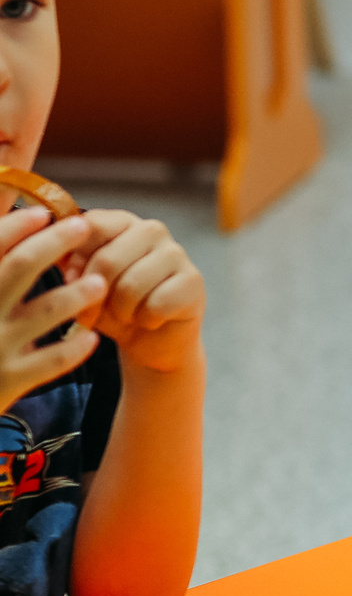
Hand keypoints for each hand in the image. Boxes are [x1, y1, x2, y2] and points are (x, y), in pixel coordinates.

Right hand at [0, 207, 102, 417]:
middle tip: (83, 226)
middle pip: (18, 268)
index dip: (15, 227)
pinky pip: (51, 361)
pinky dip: (74, 346)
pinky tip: (92, 337)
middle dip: (53, 244)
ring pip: (42, 312)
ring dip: (75, 292)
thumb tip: (9, 219)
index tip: (41, 212)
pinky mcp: (7, 383)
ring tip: (99, 283)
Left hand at [71, 210, 202, 375]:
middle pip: (108, 260)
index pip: (91, 225)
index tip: (71, 282)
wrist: (150, 340)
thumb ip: (67, 260)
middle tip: (92, 314)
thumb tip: (49, 246)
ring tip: (124, 316)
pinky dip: (146, 320)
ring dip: (121, 311)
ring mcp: (176, 253)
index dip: (75, 260)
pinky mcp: (194, 280)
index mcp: (121, 223)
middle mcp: (151, 230)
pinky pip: (157, 303)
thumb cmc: (111, 306)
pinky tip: (149, 320)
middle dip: (94, 296)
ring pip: (132, 285)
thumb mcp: (81, 282)